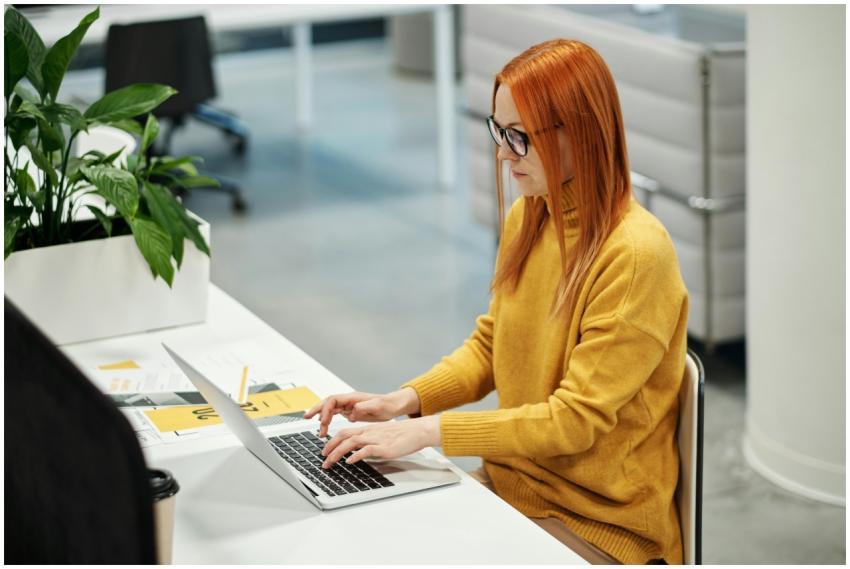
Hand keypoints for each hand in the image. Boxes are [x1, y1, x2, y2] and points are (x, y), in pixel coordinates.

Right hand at [303, 387, 420, 437]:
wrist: (394, 406)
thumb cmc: (388, 405)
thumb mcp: (378, 406)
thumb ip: (365, 407)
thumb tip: (352, 411)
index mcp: (353, 398)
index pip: (333, 400)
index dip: (325, 409)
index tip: (323, 421)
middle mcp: (349, 400)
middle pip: (328, 402)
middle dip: (316, 409)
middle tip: (306, 418)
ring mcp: (349, 406)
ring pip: (330, 409)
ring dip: (322, 417)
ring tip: (319, 430)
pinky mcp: (350, 411)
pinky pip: (335, 414)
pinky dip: (328, 420)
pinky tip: (325, 428)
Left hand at [320, 415, 440, 468]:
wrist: (417, 431)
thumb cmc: (401, 435)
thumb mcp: (381, 436)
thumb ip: (369, 441)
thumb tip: (357, 452)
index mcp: (368, 429)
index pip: (345, 432)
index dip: (332, 441)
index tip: (325, 450)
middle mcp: (369, 432)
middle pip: (343, 436)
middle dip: (330, 448)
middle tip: (322, 459)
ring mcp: (376, 439)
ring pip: (350, 442)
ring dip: (337, 453)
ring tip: (330, 462)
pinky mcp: (383, 447)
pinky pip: (366, 450)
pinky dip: (355, 456)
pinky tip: (350, 462)